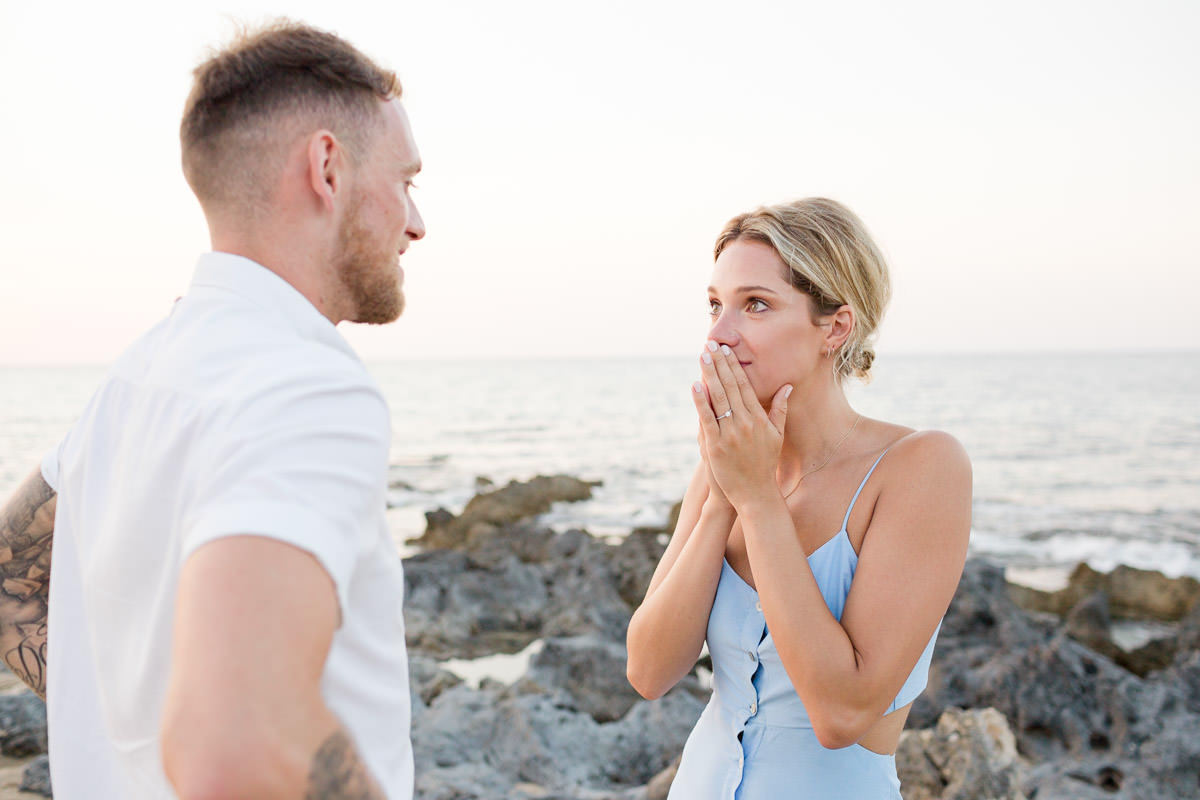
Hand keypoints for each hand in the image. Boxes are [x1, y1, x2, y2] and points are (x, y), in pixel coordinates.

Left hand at [692, 341, 790, 507]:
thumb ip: (779, 410)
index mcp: (759, 418)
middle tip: (711, 345)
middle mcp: (745, 423)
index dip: (734, 366)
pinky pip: (707, 419)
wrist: (755, 493)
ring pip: (719, 398)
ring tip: (702, 356)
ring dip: (710, 375)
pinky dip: (701, 401)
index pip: (745, 385)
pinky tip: (696, 385)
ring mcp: (730, 434)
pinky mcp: (716, 446)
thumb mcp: (777, 436)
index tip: (726, 350)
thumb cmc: (765, 464)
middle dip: (720, 364)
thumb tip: (786, 387)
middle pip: (731, 387)